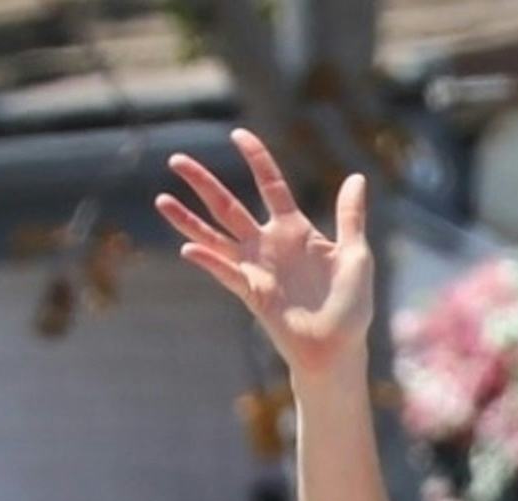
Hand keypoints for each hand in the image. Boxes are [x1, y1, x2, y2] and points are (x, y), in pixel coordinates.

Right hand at [157, 129, 372, 377]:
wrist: (340, 350)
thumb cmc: (351, 307)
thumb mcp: (355, 255)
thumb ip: (350, 217)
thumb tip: (356, 177)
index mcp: (295, 230)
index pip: (271, 186)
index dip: (256, 159)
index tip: (237, 135)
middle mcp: (268, 245)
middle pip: (229, 206)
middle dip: (202, 183)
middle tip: (175, 159)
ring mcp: (257, 268)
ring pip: (215, 236)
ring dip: (188, 219)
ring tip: (161, 199)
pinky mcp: (252, 293)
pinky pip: (226, 273)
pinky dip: (208, 261)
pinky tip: (188, 249)